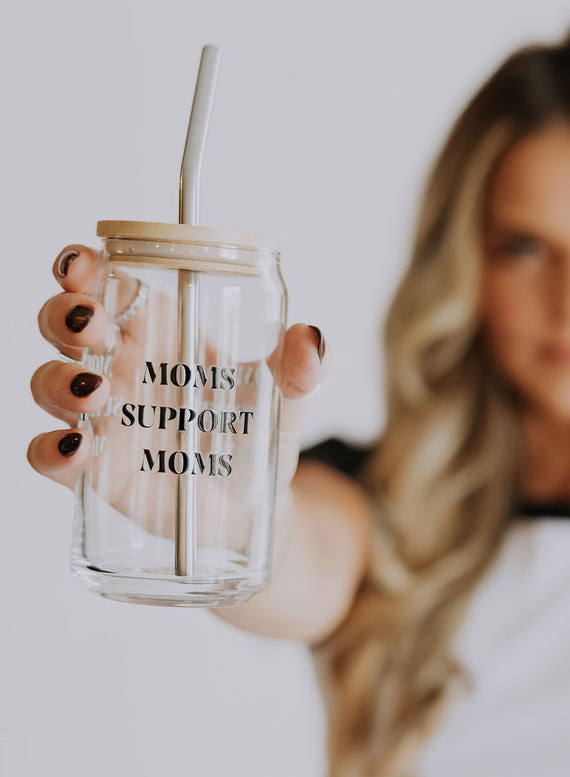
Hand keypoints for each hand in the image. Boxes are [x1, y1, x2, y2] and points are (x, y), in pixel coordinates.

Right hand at [27, 242, 330, 543]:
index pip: (108, 284)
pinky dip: (51, 449)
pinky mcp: (95, 470)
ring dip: (58, 380)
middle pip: (65, 324)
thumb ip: (304, 370)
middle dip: (65, 314)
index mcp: (161, 335)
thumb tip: (312, 339)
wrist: (254, 512)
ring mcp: (103, 419)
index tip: (84, 265)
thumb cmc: (258, 441)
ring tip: (95, 392)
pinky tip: (76, 446)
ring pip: (49, 383)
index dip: (84, 266)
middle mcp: (122, 369)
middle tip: (91, 324)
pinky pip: (49, 454)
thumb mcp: (287, 401)